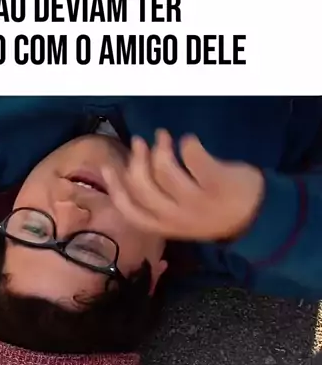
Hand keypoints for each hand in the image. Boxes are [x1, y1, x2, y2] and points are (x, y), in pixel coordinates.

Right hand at [101, 130, 264, 241]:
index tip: (107, 164)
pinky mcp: (217, 184)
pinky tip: (189, 141)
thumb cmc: (212, 211)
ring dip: (161, 147)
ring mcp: (198, 202)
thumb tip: (128, 169)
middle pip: (142, 186)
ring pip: (164, 170)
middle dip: (137, 159)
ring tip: (165, 137)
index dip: (114, 185)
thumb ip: (156, 200)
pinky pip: (192, 156)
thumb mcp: (179, 216)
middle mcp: (177, 218)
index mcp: (164, 227)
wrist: (257, 218)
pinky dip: (188, 143)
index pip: (129, 209)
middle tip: (141, 142)